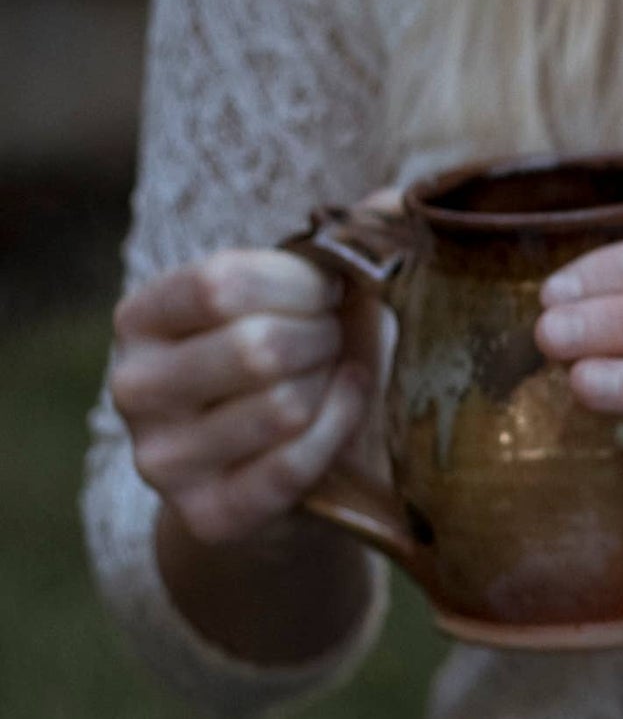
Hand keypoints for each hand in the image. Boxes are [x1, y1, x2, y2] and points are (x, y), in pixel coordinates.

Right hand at [109, 248, 369, 544]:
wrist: (296, 472)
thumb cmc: (307, 362)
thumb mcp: (311, 296)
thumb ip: (347, 240)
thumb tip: (394, 202)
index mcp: (141, 317)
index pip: (222, 283)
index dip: (302, 284)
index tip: (333, 291)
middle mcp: (132, 387)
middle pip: (256, 347)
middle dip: (324, 339)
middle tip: (335, 342)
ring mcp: (161, 460)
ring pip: (282, 408)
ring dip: (332, 386)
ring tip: (333, 377)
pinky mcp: (207, 516)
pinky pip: (294, 467)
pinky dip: (339, 431)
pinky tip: (346, 409)